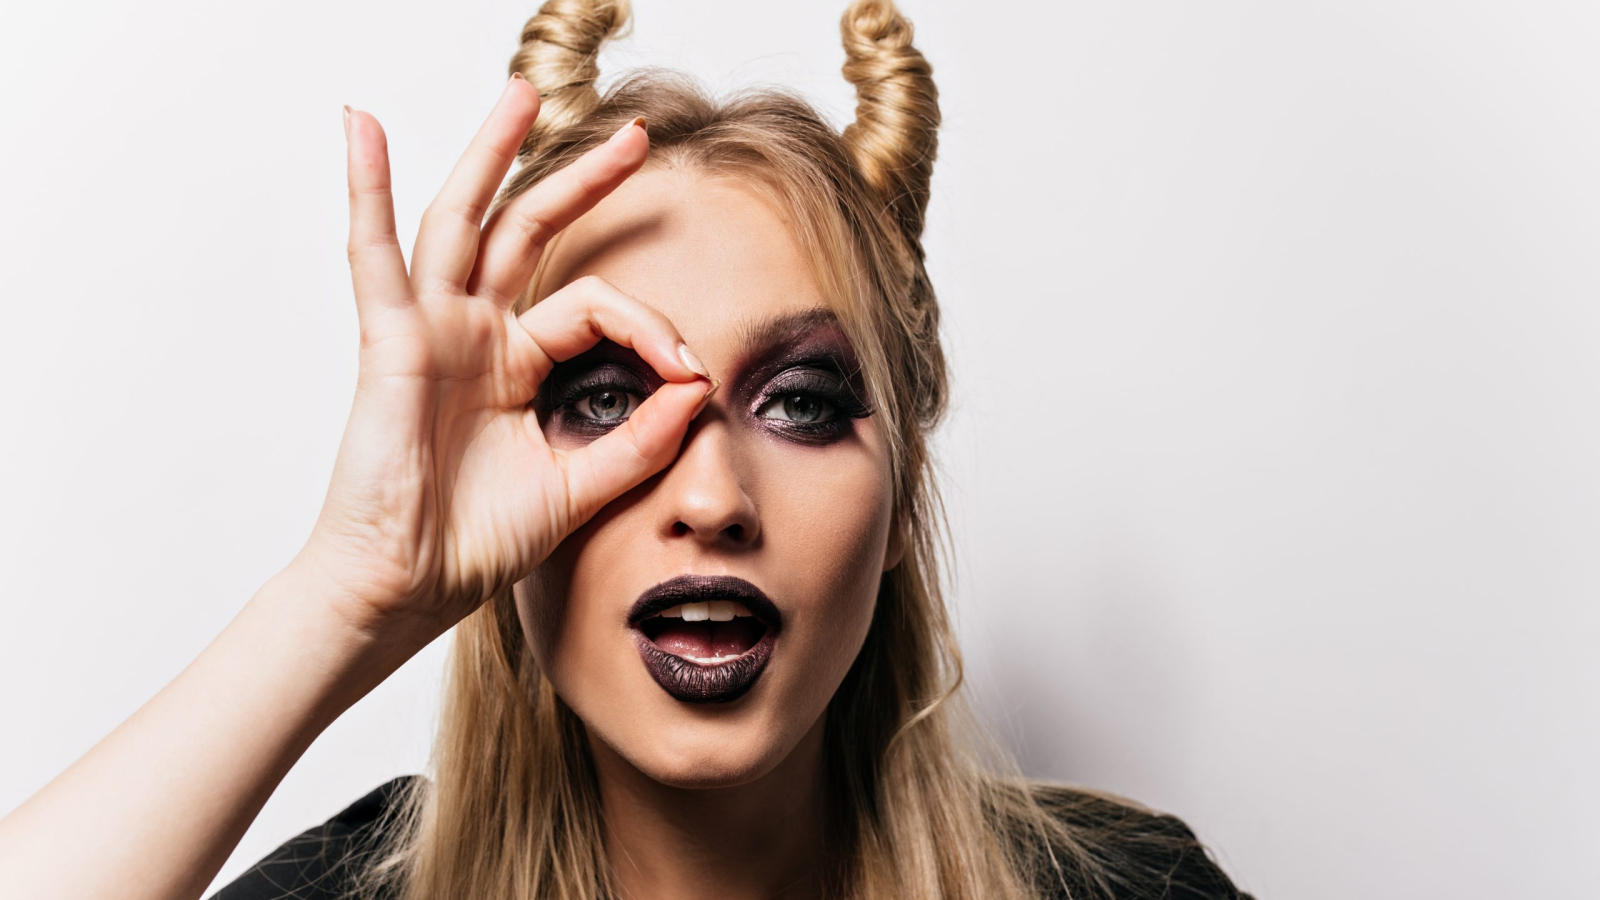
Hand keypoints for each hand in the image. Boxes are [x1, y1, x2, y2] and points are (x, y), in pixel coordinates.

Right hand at [294, 75, 714, 642]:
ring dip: (490, 154)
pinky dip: (366, 188)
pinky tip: (361, 127)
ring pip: (463, 220)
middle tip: (637, 137)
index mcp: (518, 365)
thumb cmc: (473, 544)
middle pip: (530, 232)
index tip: (695, 373)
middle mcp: (476, 335)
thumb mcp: (580, 487)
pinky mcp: (391, 341)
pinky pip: (374, 254)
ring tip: (522, 94)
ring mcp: (432, 330)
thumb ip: (638, 441)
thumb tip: (699, 393)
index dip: (652, 328)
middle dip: (581, 181)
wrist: (407, 589)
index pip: (596, 308)